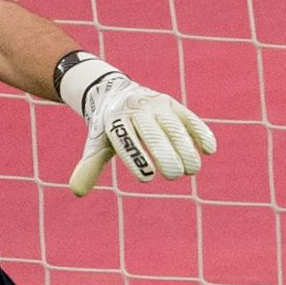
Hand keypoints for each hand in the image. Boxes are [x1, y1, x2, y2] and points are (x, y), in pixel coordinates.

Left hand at [56, 54, 220, 193]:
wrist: (115, 92)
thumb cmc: (107, 127)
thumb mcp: (96, 143)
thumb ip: (90, 166)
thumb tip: (76, 192)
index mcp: (115, 120)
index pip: (126, 140)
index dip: (137, 158)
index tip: (147, 178)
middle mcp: (136, 109)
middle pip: (153, 133)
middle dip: (165, 154)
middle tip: (174, 175)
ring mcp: (157, 105)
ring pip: (174, 126)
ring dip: (186, 147)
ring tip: (192, 170)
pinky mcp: (173, 105)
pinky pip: (189, 118)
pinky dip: (200, 132)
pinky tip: (209, 150)